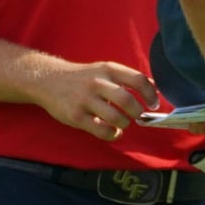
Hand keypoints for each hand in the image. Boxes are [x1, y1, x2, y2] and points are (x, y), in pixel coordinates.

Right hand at [34, 60, 158, 140]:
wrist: (48, 80)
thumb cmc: (85, 77)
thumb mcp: (106, 70)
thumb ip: (127, 78)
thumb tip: (156, 87)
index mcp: (109, 69)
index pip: (138, 79)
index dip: (150, 94)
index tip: (153, 104)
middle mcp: (98, 83)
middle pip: (127, 100)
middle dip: (137, 112)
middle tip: (138, 116)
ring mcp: (85, 100)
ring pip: (114, 117)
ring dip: (124, 124)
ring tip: (123, 124)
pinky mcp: (75, 116)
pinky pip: (100, 130)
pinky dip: (111, 134)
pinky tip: (113, 132)